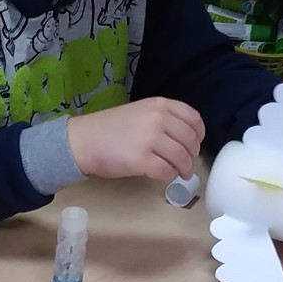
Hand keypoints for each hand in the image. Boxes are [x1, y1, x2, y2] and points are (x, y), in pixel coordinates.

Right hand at [66, 98, 204, 183]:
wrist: (83, 141)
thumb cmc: (109, 129)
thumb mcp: (139, 112)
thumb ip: (162, 118)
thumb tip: (184, 138)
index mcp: (159, 105)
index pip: (193, 118)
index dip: (199, 134)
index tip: (196, 144)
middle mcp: (158, 119)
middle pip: (190, 140)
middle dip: (192, 155)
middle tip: (187, 164)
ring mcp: (150, 139)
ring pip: (181, 157)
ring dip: (184, 168)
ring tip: (180, 173)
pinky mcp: (142, 160)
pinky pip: (167, 171)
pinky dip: (169, 177)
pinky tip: (163, 177)